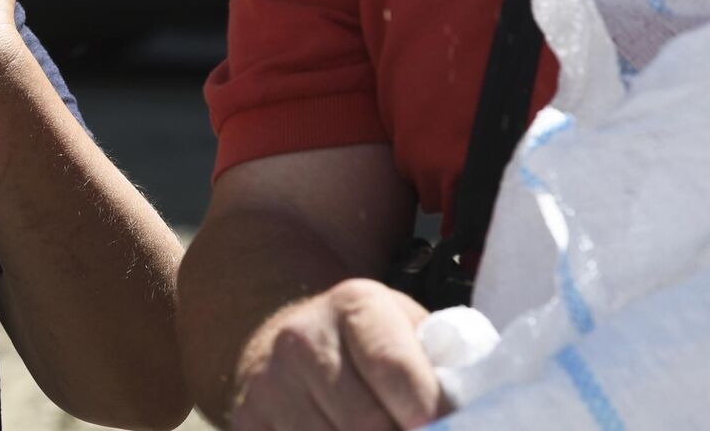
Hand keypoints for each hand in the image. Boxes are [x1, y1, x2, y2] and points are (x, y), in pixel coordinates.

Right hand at [233, 279, 444, 430]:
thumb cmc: (373, 346)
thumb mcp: (410, 333)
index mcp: (354, 305)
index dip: (431, 416)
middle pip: (365, 424)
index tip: (449, 428)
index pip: (395, 370)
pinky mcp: (246, 420)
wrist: (292, 340)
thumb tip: (479, 411)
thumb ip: (443, 365)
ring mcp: (269, 382)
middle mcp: (301, 338)